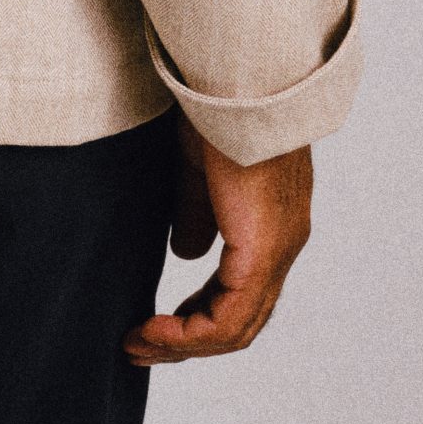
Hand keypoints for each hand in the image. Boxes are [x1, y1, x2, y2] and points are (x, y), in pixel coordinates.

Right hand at [122, 119, 313, 364]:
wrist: (243, 78)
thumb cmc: (220, 104)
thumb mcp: (201, 165)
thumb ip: (197, 211)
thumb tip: (188, 252)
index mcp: (271, 220)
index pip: (241, 289)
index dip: (197, 313)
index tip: (155, 321)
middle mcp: (284, 242)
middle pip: (240, 318)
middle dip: (187, 339)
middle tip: (140, 345)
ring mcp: (278, 250)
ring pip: (236, 326)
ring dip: (183, 343)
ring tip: (138, 343)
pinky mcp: (262, 252)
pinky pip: (229, 318)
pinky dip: (191, 334)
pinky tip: (155, 328)